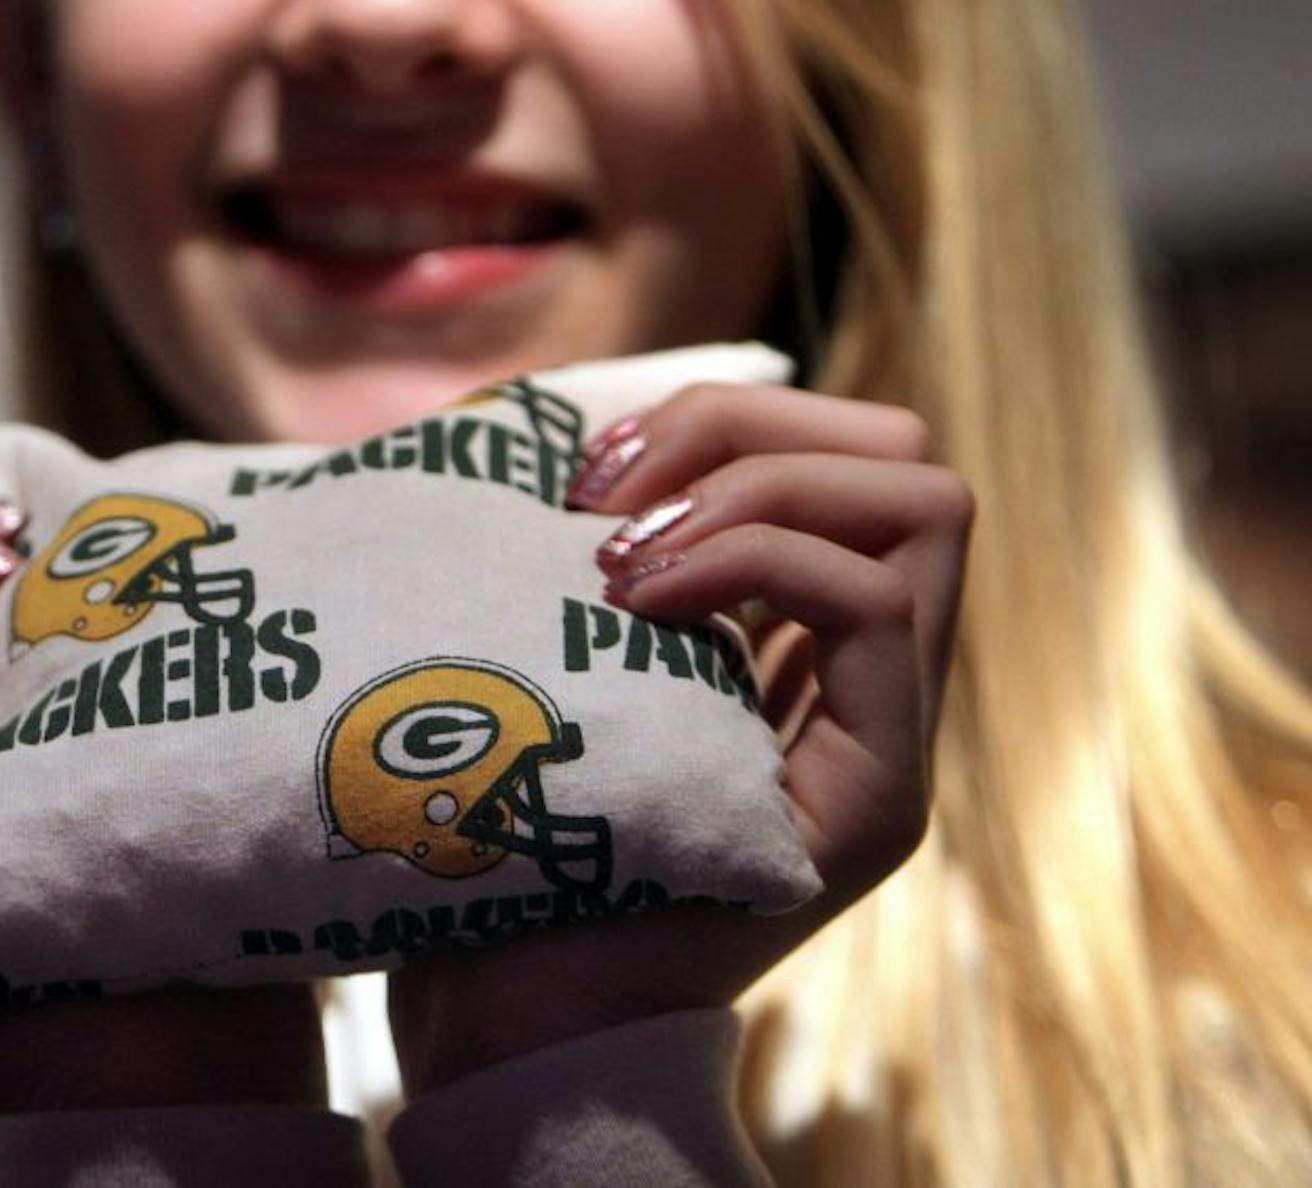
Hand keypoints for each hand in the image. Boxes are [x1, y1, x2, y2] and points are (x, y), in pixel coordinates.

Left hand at [389, 384, 972, 1092]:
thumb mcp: (562, 648)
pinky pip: (878, 608)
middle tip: (602, 499)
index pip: (846, 450)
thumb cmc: (504, 823)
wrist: (503, 1010)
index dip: (727, 418)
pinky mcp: (877, 803)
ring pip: (925, 505)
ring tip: (617, 556)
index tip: (586, 476)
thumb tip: (588, 429)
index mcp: (800, 636)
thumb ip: (615, 552)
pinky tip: (637, 601)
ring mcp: (887, 739)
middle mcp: (868, 681)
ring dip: (755, 487)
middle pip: (901, 456)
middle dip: (745, 427)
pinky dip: (759, 561)